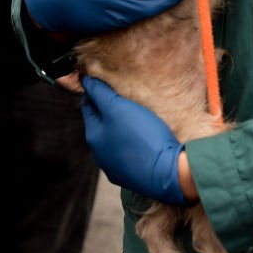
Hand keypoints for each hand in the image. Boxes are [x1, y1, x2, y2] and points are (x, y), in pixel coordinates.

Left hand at [81, 76, 188, 204]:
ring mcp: (115, 167)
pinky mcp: (132, 176)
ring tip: (135, 114)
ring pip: (114, 139)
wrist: (167, 173)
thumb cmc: (142, 137)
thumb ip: (101, 93)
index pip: (88, 105)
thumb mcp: (119, 108)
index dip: (95, 90)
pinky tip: (143, 138)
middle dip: (108, 108)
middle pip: (101, 123)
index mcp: (94, 136)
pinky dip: (132, 142)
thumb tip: (85, 79)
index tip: (104, 77)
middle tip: (123, 93)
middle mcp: (100, 154)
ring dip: (120, 126)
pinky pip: (128, 153)